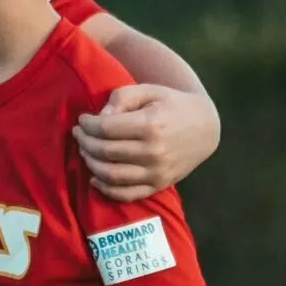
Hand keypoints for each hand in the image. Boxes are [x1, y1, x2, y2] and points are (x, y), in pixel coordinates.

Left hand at [73, 83, 217, 201]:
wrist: (206, 128)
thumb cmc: (173, 106)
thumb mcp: (150, 91)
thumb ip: (122, 98)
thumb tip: (99, 118)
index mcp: (151, 125)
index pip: (105, 128)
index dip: (87, 125)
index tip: (82, 120)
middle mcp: (154, 152)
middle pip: (104, 151)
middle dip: (84, 142)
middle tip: (79, 134)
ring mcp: (157, 172)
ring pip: (110, 174)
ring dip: (90, 163)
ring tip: (85, 151)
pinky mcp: (159, 185)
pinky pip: (126, 194)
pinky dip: (105, 189)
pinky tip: (94, 177)